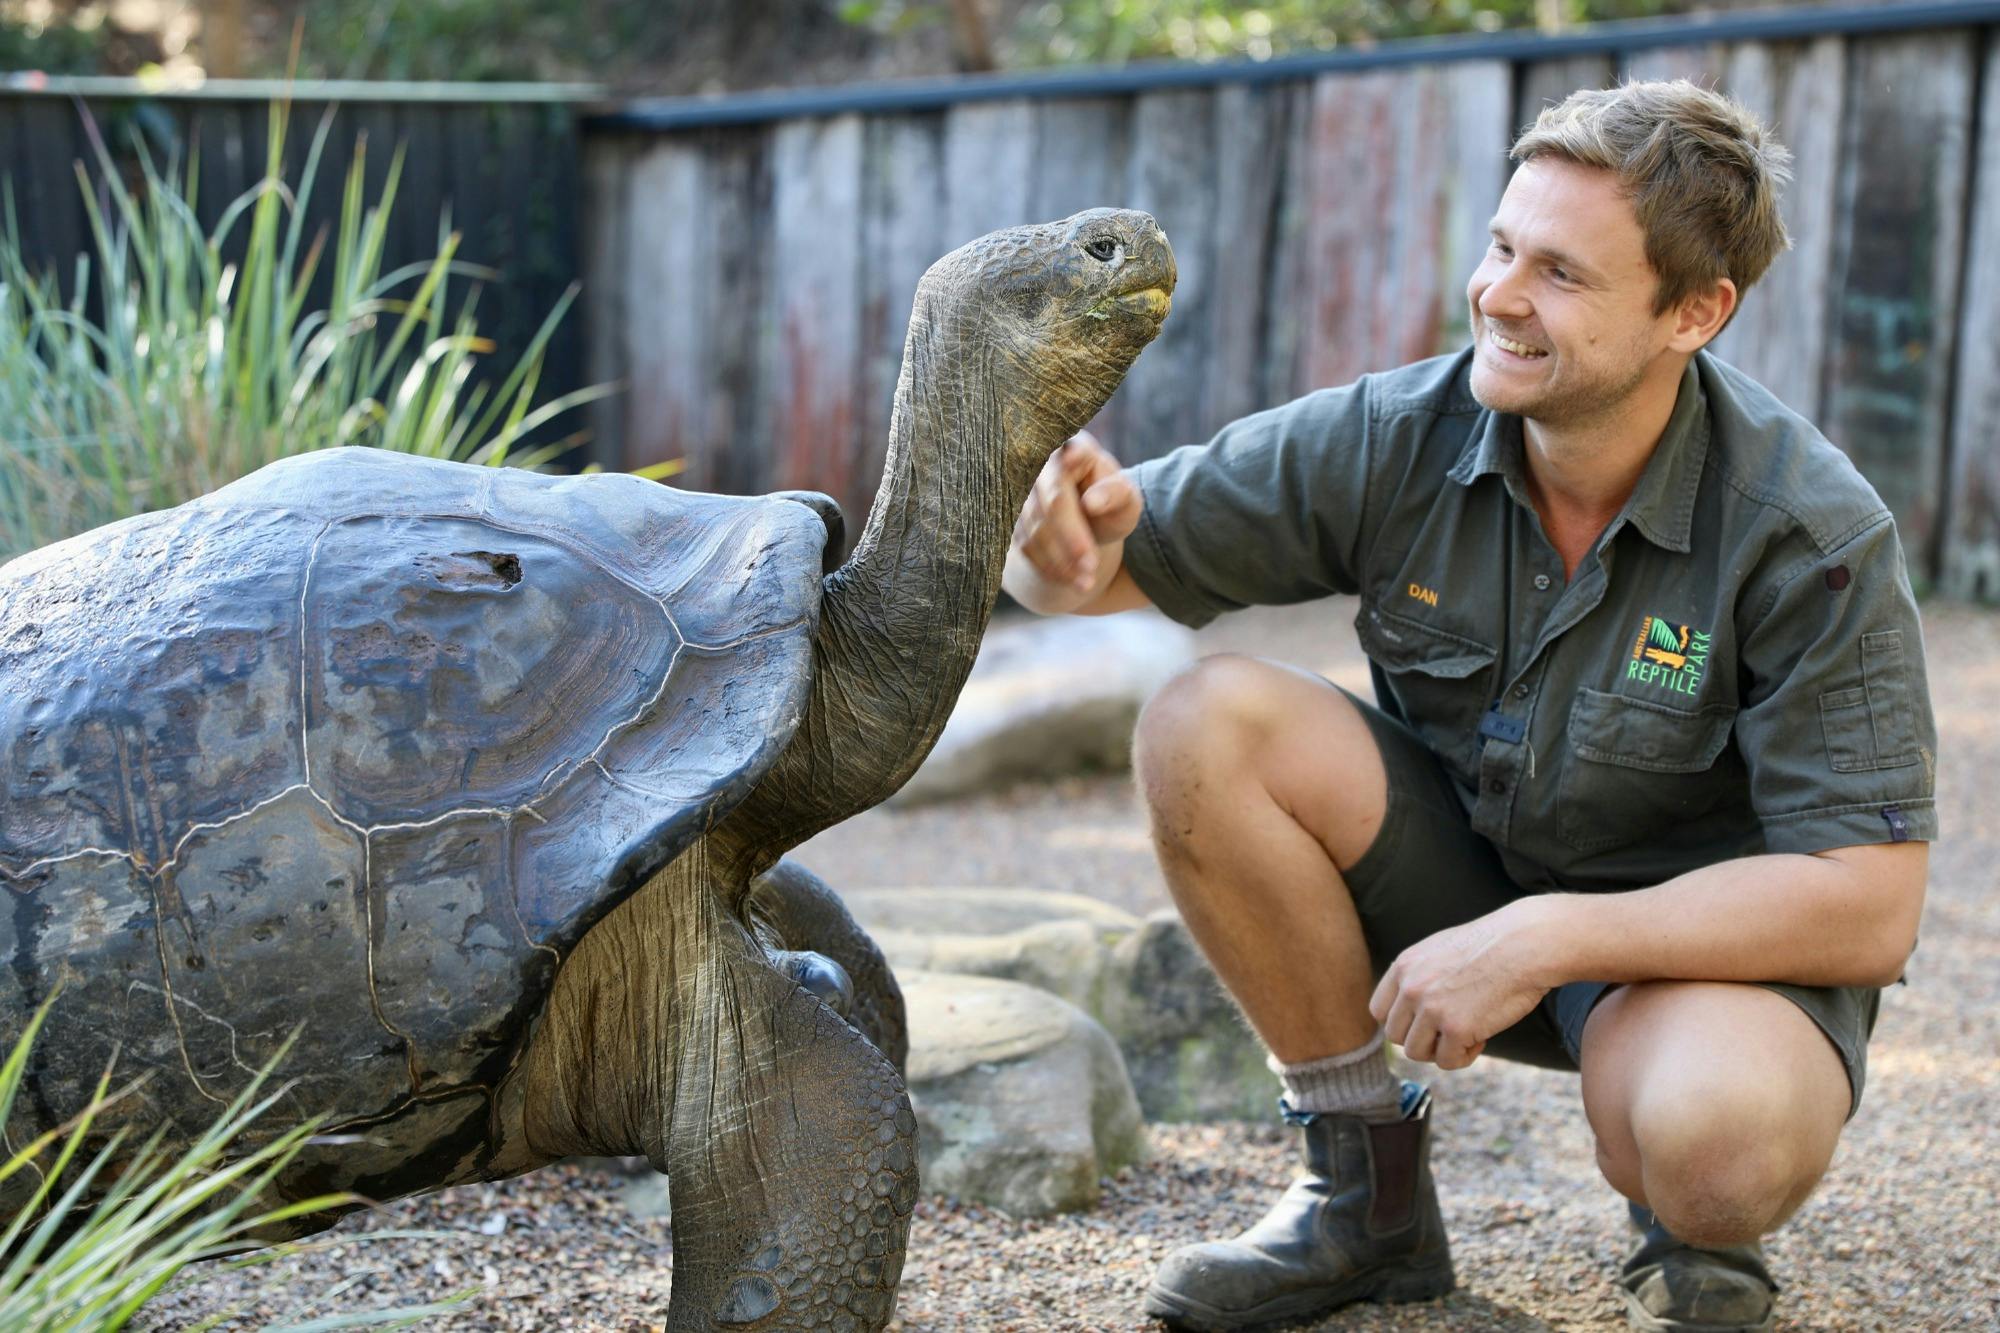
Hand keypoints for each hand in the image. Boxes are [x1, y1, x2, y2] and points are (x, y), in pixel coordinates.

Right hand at [1011, 430, 1142, 592]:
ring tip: (1086, 582)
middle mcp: (1038, 465)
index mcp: (1072, 449)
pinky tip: (1069, 580)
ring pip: (1034, 530)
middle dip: (1071, 540)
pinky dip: (1047, 567)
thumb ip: (1116, 495)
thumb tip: (1091, 502)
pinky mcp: (1008, 517)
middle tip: (1091, 569)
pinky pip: (1023, 546)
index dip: (1070, 464)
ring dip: (1060, 561)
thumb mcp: (1126, 500)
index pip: (1070, 461)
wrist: (1083, 519)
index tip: (1078, 465)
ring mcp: (1018, 491)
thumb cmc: (1109, 503)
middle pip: (1050, 505)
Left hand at [1368, 903, 1556, 1070]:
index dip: (1401, 1023)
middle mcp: (1411, 987)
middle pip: (1395, 1035)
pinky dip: (1464, 1056)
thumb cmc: (1492, 946)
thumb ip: (1418, 976)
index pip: (1379, 1010)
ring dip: (1441, 1050)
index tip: (1423, 1024)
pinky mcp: (1455, 1028)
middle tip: (1449, 1031)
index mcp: (1404, 966)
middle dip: (1421, 1039)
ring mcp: (1431, 1008)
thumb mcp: (1440, 950)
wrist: (1525, 944)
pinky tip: (1481, 1038)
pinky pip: (1447, 1061)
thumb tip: (1408, 1008)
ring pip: (1416, 1052)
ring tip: (1466, 1034)